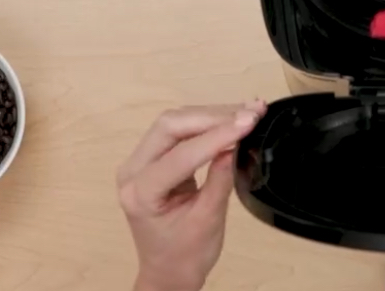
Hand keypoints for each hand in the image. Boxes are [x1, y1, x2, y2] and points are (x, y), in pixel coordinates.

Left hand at [118, 100, 266, 290]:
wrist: (169, 272)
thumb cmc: (185, 255)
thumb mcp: (209, 219)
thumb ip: (221, 177)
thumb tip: (238, 141)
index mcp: (141, 193)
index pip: (181, 154)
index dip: (217, 135)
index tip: (249, 122)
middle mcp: (132, 171)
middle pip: (170, 126)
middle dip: (213, 117)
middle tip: (252, 113)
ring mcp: (139, 162)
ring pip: (175, 122)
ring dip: (213, 115)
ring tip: (249, 112)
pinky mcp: (153, 158)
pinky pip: (178, 132)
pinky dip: (206, 124)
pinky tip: (231, 119)